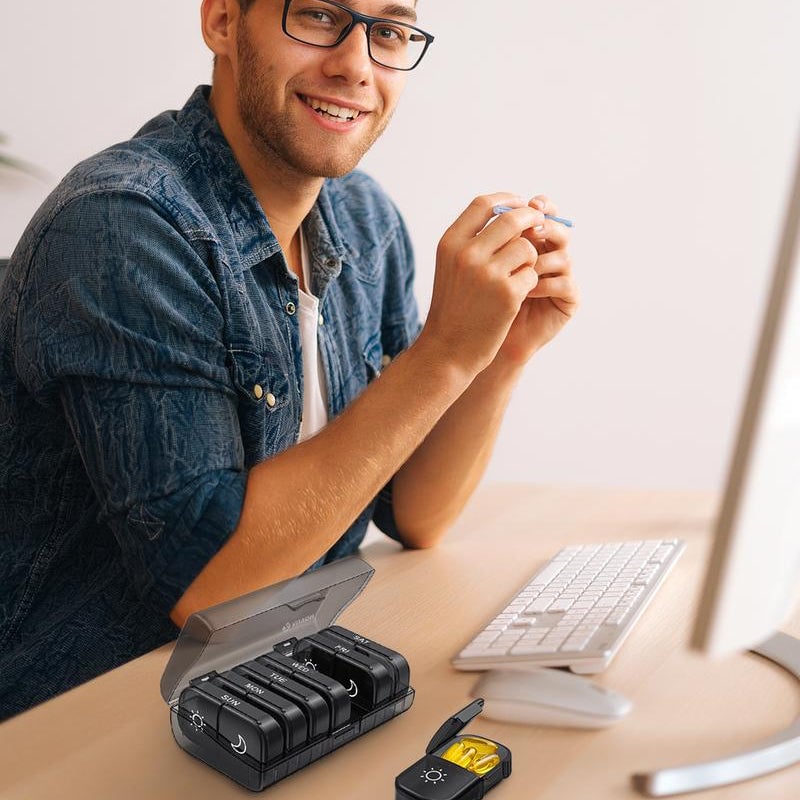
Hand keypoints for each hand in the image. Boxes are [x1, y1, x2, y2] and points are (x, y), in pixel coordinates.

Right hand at [420, 193, 544, 378]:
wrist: (447, 350)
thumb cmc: (452, 309)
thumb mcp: (451, 268)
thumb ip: (473, 241)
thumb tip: (512, 213)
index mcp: (450, 243)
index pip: (483, 204)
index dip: (506, 200)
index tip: (520, 204)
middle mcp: (467, 254)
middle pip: (512, 219)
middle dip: (531, 220)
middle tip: (540, 227)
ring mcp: (488, 273)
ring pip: (527, 247)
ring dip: (530, 259)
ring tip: (517, 277)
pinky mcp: (508, 294)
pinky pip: (532, 274)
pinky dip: (529, 283)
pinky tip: (516, 297)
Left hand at [493, 195, 578, 368]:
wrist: (480, 341)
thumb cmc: (477, 301)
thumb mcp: (480, 264)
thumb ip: (490, 237)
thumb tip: (496, 207)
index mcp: (530, 242)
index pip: (544, 214)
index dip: (541, 205)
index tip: (530, 202)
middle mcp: (548, 256)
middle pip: (559, 230)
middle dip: (546, 226)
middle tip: (533, 230)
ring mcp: (560, 278)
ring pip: (563, 256)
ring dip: (540, 260)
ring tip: (517, 270)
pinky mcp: (567, 301)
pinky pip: (564, 284)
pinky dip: (545, 284)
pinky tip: (526, 291)